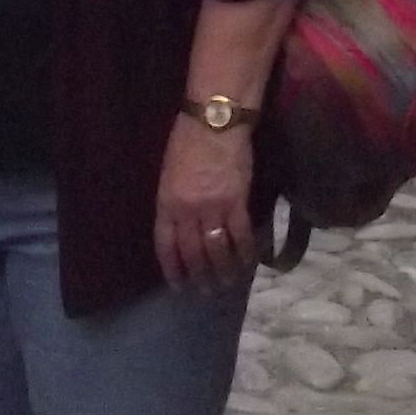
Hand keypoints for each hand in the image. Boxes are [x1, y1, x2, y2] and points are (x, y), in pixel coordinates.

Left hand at [153, 114, 258, 286]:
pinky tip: (249, 262)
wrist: (214, 122)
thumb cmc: (187, 141)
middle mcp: (187, 212)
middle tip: (207, 292)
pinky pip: (241, 236)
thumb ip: (172, 202)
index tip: (178, 285)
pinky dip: (246, 252)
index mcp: (166, 204)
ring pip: (217, 250)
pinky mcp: (237, 202)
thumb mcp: (168, 174)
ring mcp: (212, 208)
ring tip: (228, 284)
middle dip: (199, 276)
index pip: (166, 245)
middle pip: (192, 253)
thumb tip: (180, 226)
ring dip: (223, 271)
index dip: (172, 269)